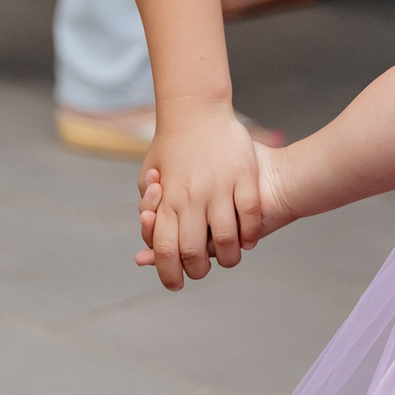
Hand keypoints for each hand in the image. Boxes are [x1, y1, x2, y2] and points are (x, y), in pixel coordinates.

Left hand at [130, 103, 262, 289]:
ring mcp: (220, 186)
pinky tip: (247, 240)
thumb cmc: (171, 147)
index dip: (168, 273)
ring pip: (227, 240)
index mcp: (168, 198)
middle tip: (201, 272)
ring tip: (228, 258)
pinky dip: (250, 235)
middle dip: (198, 272)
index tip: (175, 283)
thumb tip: (144, 254)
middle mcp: (192, 196)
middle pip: (194, 251)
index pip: (165, 248)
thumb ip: (150, 214)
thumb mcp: (150, 177)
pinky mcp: (244, 177)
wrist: (196, 111)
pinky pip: (250, 215)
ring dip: (228, 258)